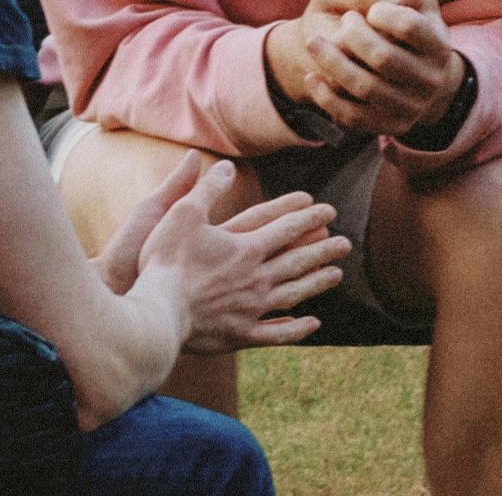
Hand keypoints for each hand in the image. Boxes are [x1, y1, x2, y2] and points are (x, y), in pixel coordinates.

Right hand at [128, 154, 352, 353]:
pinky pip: (277, 334)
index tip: (328, 211)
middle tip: (346, 244)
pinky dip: (297, 329)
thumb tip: (227, 165)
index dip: (309, 217)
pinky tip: (312, 323)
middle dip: (324, 249)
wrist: (155, 314)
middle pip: (298, 261)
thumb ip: (207, 189)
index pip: (286, 228)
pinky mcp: (240, 336)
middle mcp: (256, 278)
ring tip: (337, 275)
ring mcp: (251, 309)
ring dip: (318, 283)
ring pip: (295, 294)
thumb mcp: (181, 214)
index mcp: (245, 248)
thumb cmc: (165, 262)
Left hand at [266, 0, 464, 137]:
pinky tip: (312, 76)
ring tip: (313, 43)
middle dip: (353, 35)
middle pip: (383, 57)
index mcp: (439, 44)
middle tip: (344, 22)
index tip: (371, 9)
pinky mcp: (390, 125)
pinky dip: (326, 96)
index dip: (382, 12)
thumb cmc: (401, 25)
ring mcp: (411, 106)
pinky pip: (352, 115)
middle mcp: (431, 79)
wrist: (408, 73)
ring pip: (364, 86)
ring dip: (331, 62)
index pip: (409, 26)